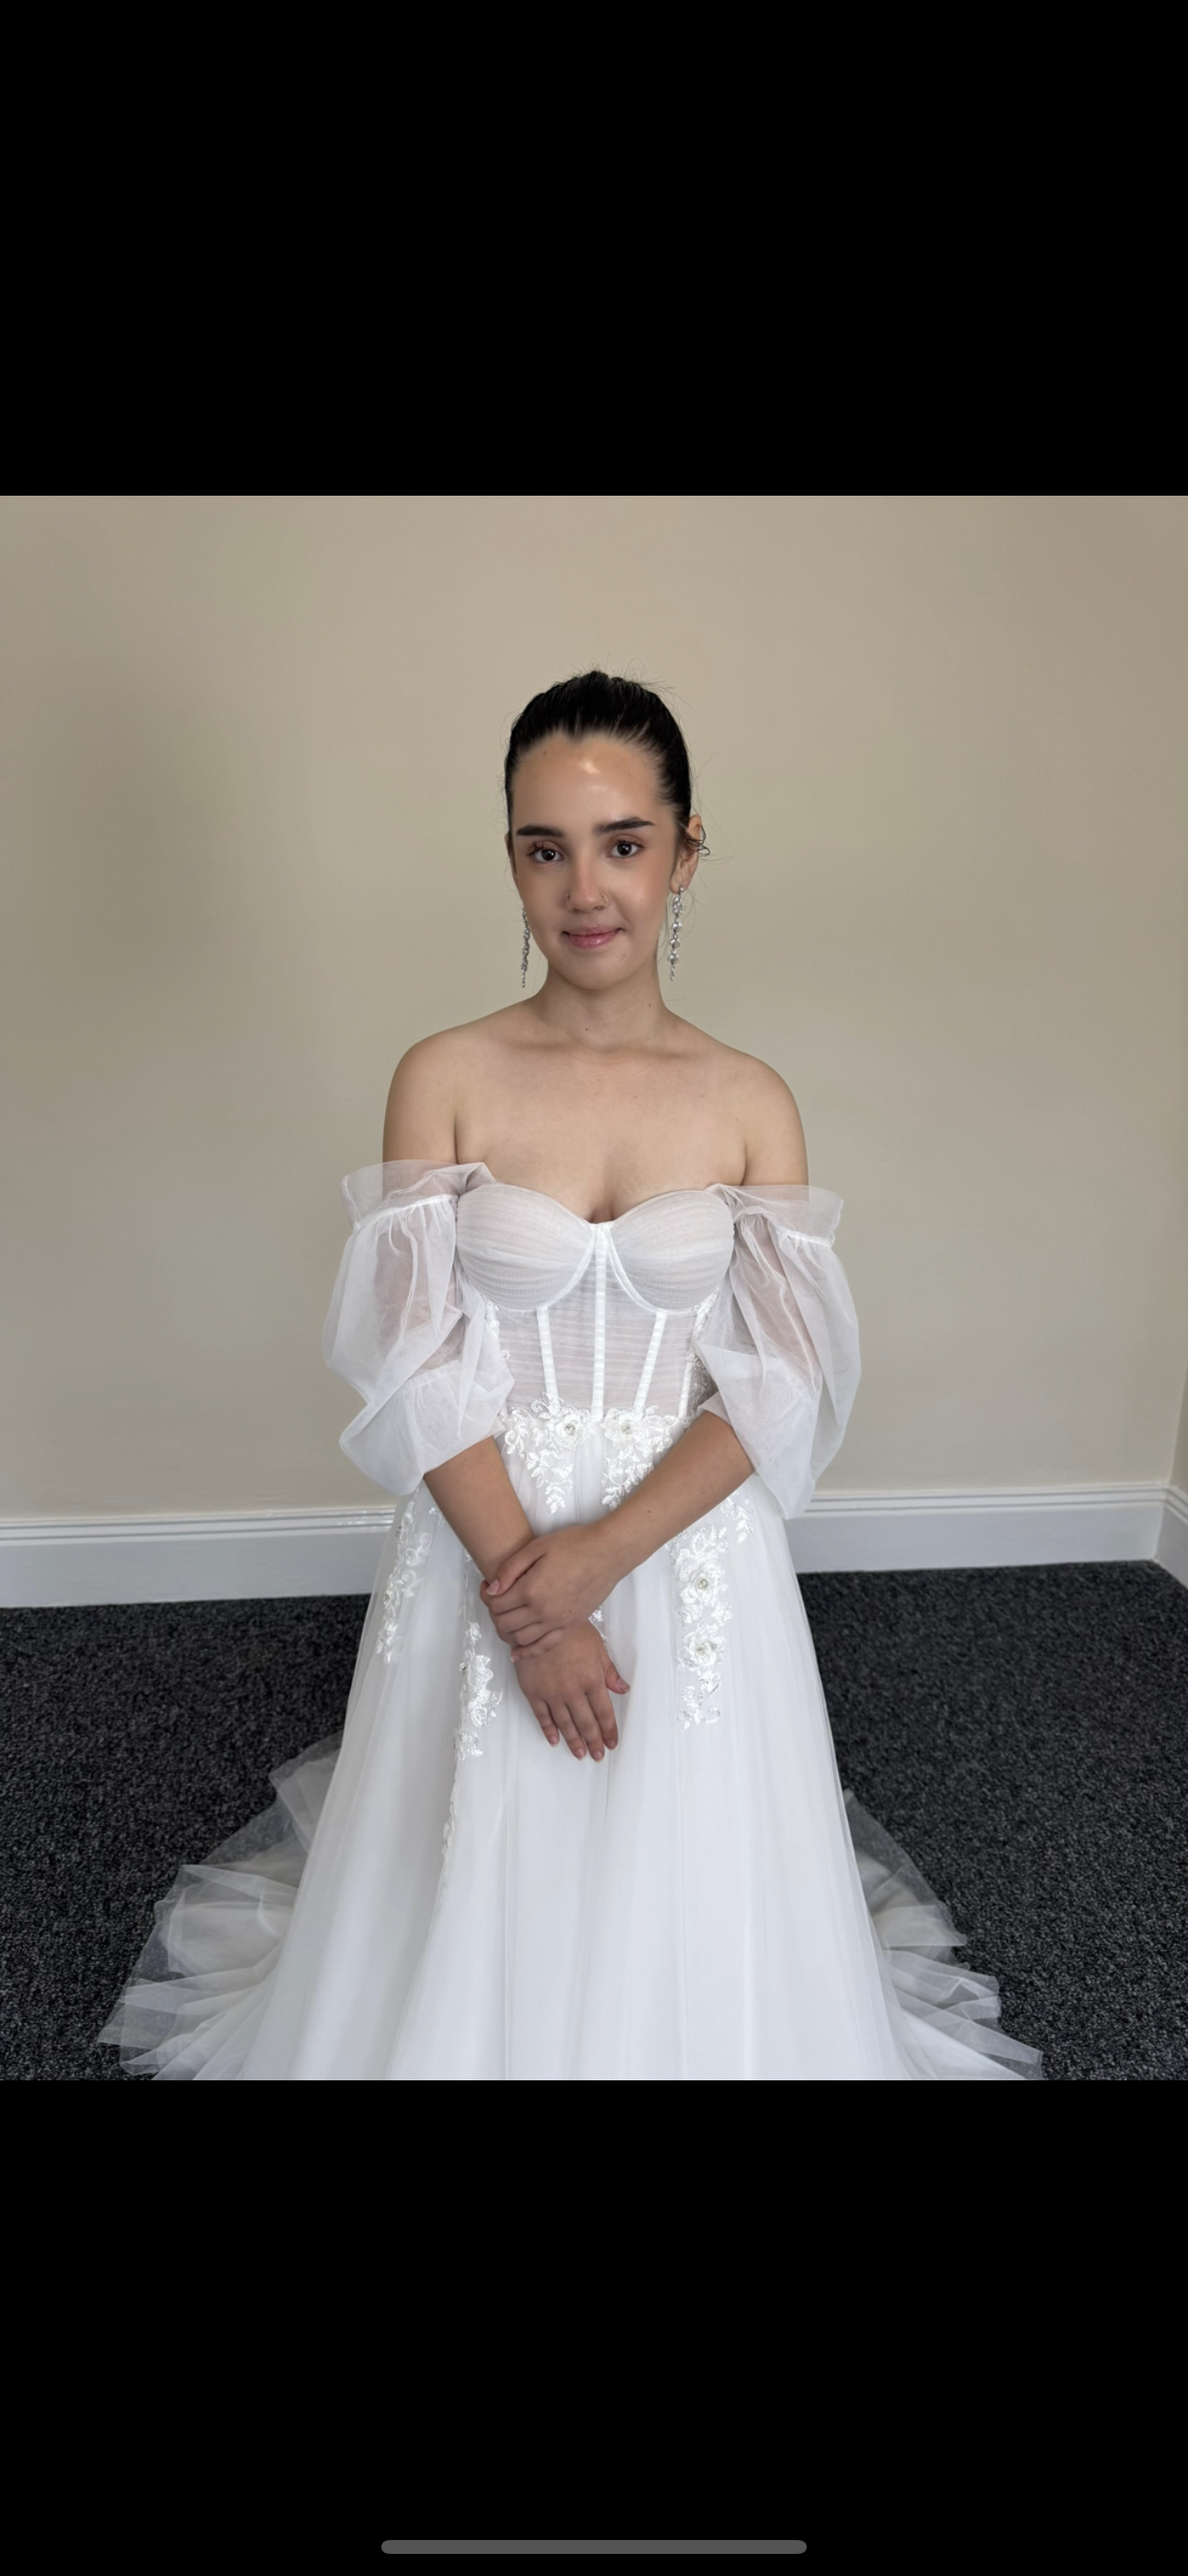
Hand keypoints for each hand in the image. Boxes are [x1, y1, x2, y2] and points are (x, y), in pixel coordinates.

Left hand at [481, 1523, 617, 1658]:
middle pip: (504, 1623)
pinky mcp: (570, 1626)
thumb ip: (510, 1569)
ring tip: (505, 1619)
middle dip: (494, 1613)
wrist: (607, 1553)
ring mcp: (557, 1622)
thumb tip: (493, 1590)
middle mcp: (542, 1611)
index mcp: (530, 1590)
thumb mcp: (536, 1547)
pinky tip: (517, 1653)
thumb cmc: (573, 1545)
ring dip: (506, 1632)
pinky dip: (527, 1652)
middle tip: (496, 1600)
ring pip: (520, 1639)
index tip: (487, 1586)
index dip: (486, 1596)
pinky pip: (544, 1647)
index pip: (496, 1604)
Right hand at [513, 1622, 628, 1761]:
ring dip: (574, 1741)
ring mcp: (552, 1693)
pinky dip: (549, 1730)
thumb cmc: (570, 1630)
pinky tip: (554, 1740)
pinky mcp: (533, 1692)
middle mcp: (573, 1691)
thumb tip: (623, 1689)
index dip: (609, 1730)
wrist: (539, 1622)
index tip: (611, 1743)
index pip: (604, 1712)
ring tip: (580, 1754)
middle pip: (586, 1722)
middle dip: (594, 1741)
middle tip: (598, 1755)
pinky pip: (542, 1716)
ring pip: (565, 1724)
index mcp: (591, 1679)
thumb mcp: (597, 1647)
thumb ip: (609, 1671)